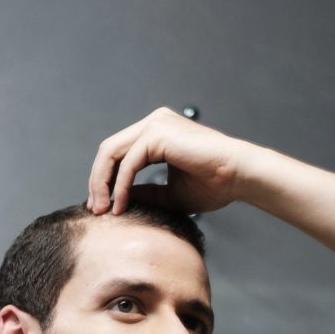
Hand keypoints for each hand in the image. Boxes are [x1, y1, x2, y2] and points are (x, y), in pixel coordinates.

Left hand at [87, 107, 249, 216]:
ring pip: (111, 153)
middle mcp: (154, 123)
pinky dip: (119, 186)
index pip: (117, 153)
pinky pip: (128, 163)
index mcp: (156, 133)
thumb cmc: (213, 185)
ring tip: (103, 210)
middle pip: (108, 150)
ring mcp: (155, 124)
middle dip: (97, 182)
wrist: (239, 176)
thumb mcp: (168, 194)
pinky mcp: (159, 133)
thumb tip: (118, 200)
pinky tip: (120, 206)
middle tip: (95, 211)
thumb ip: (144, 192)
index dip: (103, 180)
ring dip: (102, 184)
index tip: (101, 207)